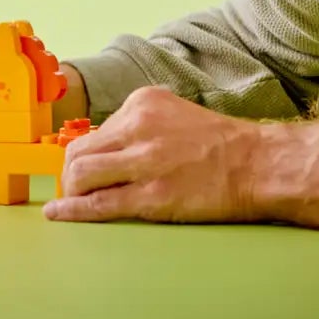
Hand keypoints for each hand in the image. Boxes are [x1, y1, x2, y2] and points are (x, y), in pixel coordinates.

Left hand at [44, 86, 265, 223]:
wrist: (260, 165)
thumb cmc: (222, 144)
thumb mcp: (174, 114)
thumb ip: (140, 126)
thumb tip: (107, 150)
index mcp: (141, 103)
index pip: (95, 130)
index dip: (88, 154)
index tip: (87, 168)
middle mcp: (137, 126)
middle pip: (78, 151)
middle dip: (70, 173)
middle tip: (76, 189)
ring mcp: (144, 162)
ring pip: (81, 175)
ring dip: (72, 192)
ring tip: (77, 202)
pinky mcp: (152, 196)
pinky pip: (99, 205)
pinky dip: (72, 211)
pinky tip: (58, 215)